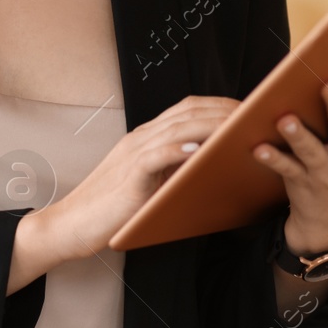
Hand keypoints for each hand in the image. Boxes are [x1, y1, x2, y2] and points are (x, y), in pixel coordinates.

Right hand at [29, 94, 239, 265]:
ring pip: (176, 129)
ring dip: (210, 125)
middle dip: (224, 110)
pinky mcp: (128, 176)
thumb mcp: (151, 182)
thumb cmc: (114, 208)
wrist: (72, 224)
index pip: (187, 109)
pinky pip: (154, 156)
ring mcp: (133, 154)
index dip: (219, 104)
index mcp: (147, 137)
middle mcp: (141, 138)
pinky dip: (177, 150)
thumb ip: (175, 168)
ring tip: (238, 127)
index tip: (248, 108)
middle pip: (187, 112)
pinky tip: (199, 150)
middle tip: (255, 114)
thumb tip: (211, 162)